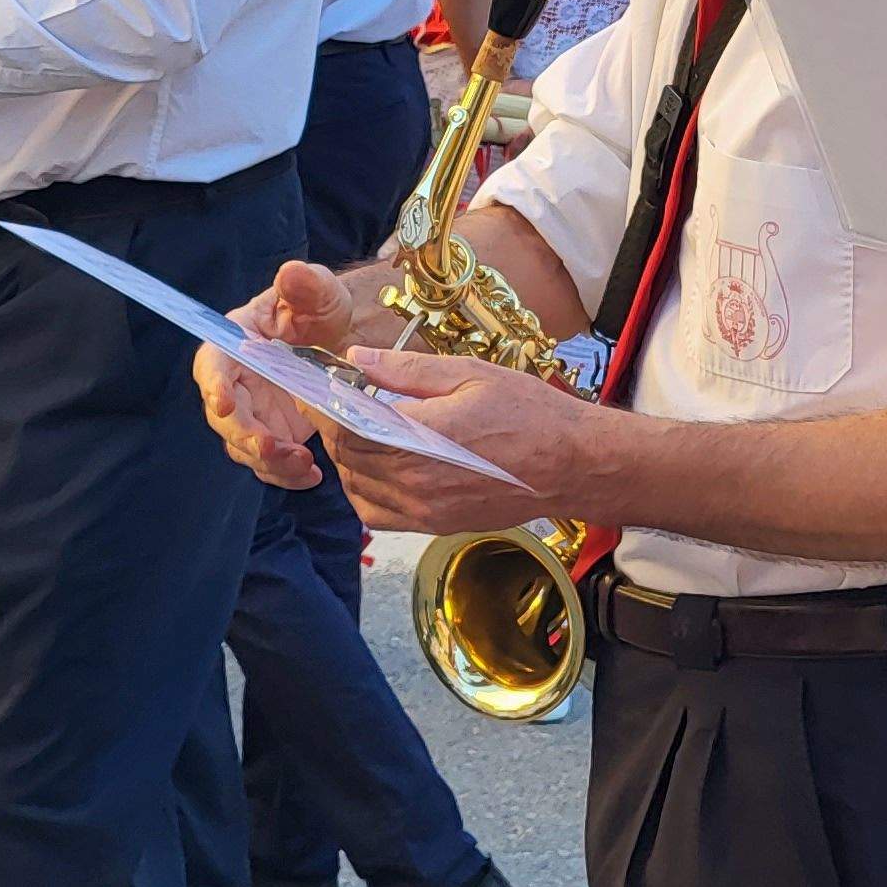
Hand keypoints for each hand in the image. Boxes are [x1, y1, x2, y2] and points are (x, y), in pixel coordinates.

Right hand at [193, 260, 357, 487]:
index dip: (213, 384)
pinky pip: (269, 463)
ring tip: (304, 465)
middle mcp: (236, 381)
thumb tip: (291, 272)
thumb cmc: (321, 310)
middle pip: (224, 417)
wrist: (343, 339)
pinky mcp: (273, 435)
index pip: (213, 364)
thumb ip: (307, 284)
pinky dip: (286, 475)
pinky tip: (311, 476)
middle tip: (275, 448)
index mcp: (236, 342)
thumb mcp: (321, 293)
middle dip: (246, 436)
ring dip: (268, 462)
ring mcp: (253, 412)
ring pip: (244, 447)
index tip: (223, 403)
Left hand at [313, 344, 616, 536]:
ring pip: (357, 488)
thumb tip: (356, 360)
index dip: (323, 405)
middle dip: (334, 427)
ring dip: (348, 458)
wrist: (574, 464)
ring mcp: (424, 510)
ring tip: (360, 428)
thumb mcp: (469, 374)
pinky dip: (365, 490)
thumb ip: (406, 371)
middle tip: (337, 400)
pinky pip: (378, 514)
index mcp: (420, 439)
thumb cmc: (530, 413)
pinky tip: (380, 464)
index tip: (313, 386)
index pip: (345, 427)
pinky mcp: (434, 525)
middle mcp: (415, 482)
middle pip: (347, 457)